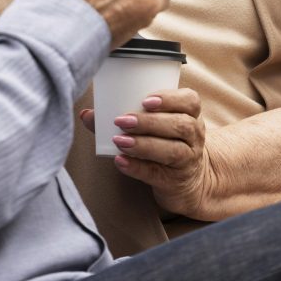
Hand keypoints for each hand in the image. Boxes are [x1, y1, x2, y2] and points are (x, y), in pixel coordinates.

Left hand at [81, 88, 213, 218]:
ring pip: (172, 150)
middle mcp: (193, 136)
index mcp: (190, 114)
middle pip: (180, 125)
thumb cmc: (163, 140)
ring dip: (143, 145)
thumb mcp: (153, 125)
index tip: (145, 100)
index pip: (190, 101)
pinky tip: (120, 161)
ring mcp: (187, 160)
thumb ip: (123, 116)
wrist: (187, 180)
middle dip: (149, 122)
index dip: (170, 99)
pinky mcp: (174, 181)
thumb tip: (86, 114)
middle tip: (122, 121)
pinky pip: (157, 174)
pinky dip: (137, 167)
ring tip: (119, 141)